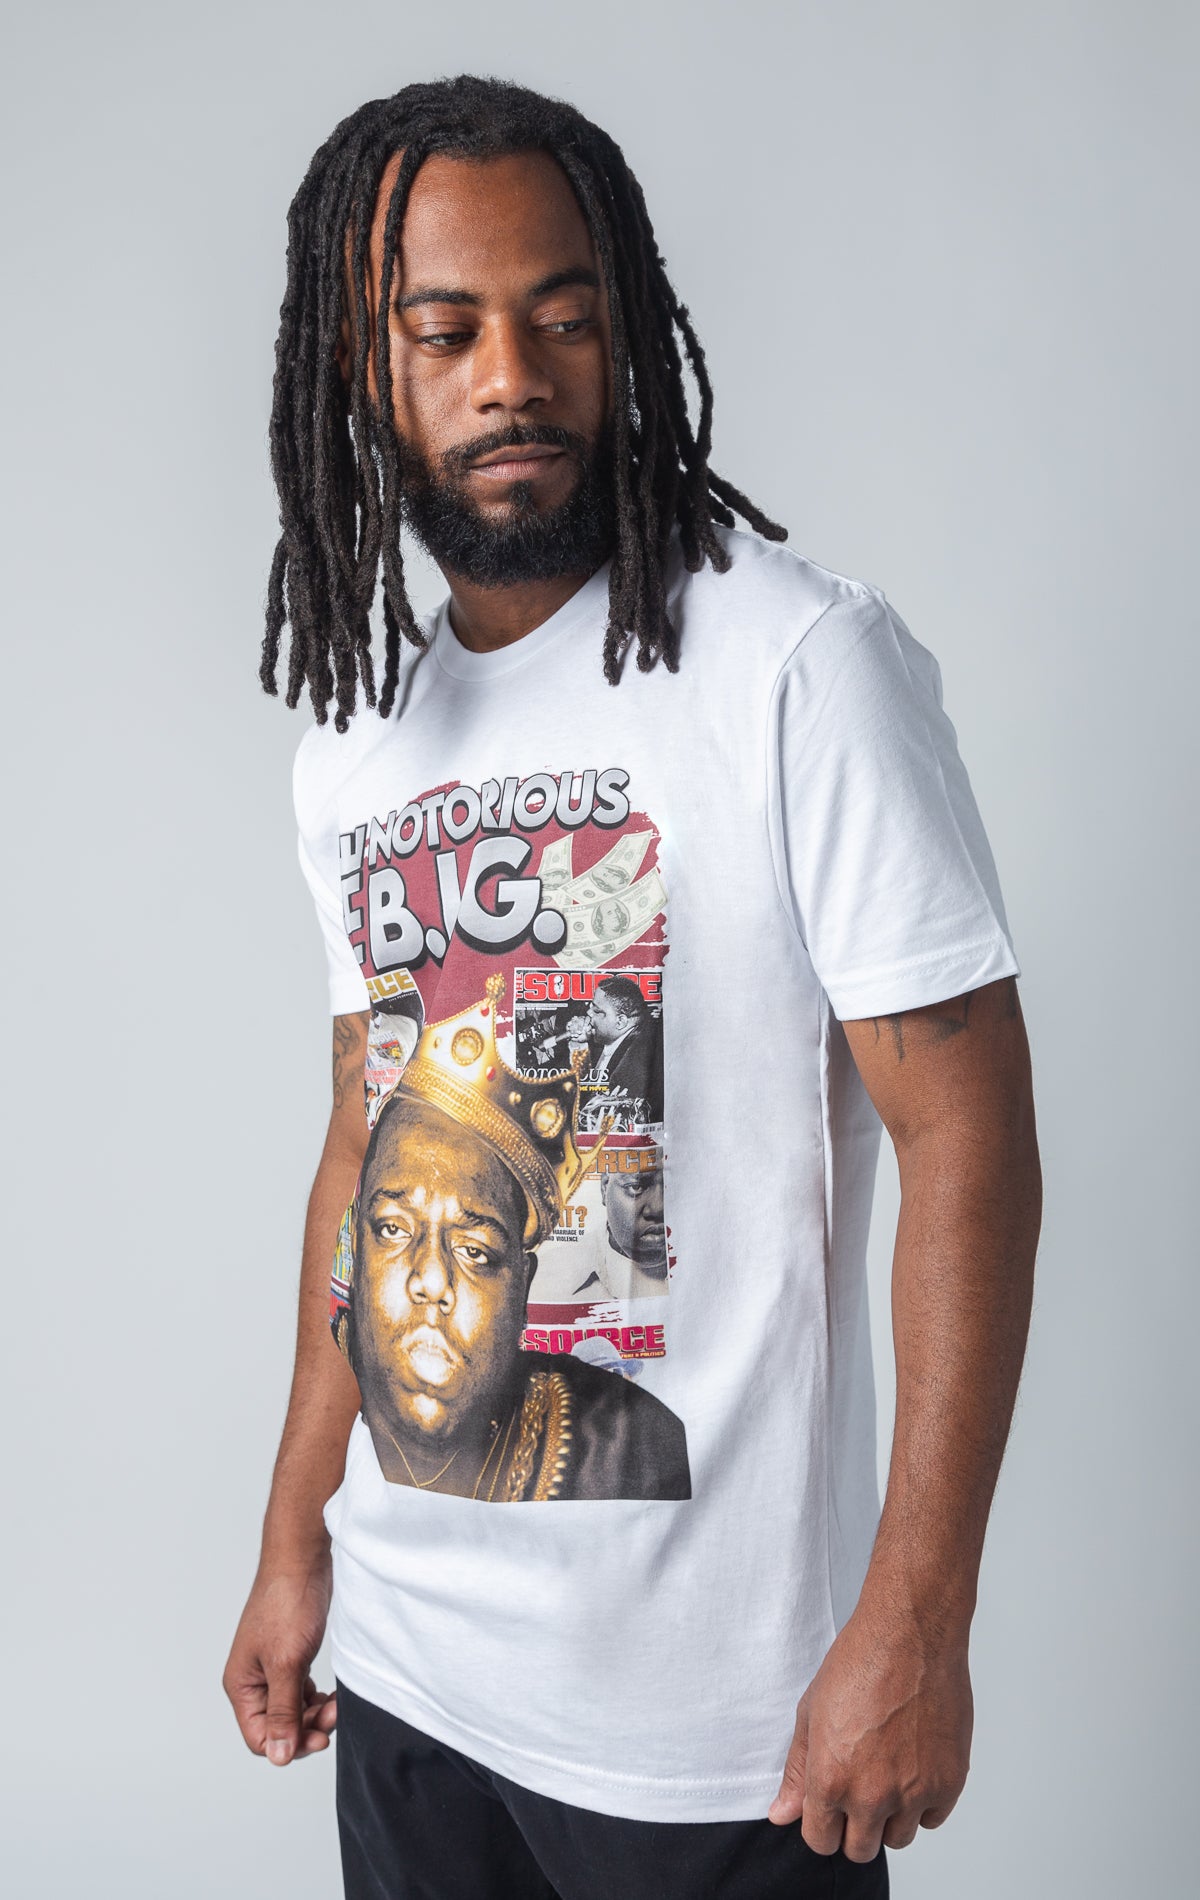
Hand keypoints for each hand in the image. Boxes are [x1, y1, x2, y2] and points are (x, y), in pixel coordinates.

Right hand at [223, 1552, 336, 1765]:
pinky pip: (301, 1692)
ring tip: (336, 1703)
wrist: (302, 1560)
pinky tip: (331, 1693)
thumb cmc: (287, 1603)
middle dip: (307, 1727)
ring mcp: (272, 1668)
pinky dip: (317, 1698)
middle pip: (277, 1727)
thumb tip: (278, 1756)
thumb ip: (282, 1711)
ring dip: (315, 1714)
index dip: (289, 1744)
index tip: (320, 1737)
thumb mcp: (286, 1663)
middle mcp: (253, 1680)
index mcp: (242, 1685)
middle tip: (334, 1714)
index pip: (259, 1737)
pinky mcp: (291, 1656)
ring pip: (292, 1710)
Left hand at [768, 1598, 972, 1861]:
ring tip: (888, 1771)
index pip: (821, 1840)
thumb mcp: (811, 1712)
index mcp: (831, 1779)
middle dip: (855, 1826)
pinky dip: (924, 1801)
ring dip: (891, 1816)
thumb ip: (797, 1771)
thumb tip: (782, 1815)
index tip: (828, 1806)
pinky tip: (914, 1764)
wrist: (910, 1634)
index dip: (821, 1823)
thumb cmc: (859, 1663)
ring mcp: (914, 1792)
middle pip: (860, 1849)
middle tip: (859, 1789)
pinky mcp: (949, 1783)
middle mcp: (872, 1795)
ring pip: (899, 1838)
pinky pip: (932, 1818)